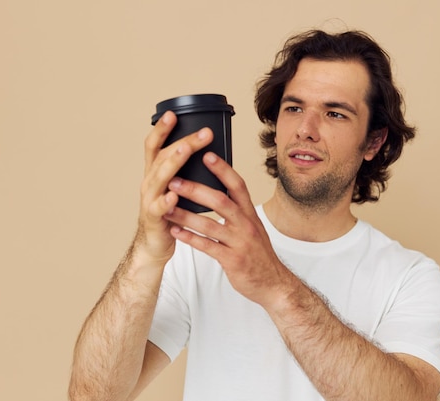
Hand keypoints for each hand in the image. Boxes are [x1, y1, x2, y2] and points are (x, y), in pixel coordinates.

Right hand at [135, 111, 214, 265]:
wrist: (155, 244)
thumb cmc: (169, 212)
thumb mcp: (174, 186)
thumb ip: (183, 170)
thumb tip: (204, 150)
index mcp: (155, 173)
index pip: (156, 146)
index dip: (162, 129)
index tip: (172, 114)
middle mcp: (150, 182)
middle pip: (163, 156)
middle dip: (182, 142)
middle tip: (203, 132)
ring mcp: (150, 200)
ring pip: (159, 177)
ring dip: (173, 162)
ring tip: (185, 150)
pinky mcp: (154, 218)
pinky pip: (159, 208)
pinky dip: (166, 201)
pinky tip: (174, 195)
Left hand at [163, 152, 294, 307]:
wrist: (273, 283)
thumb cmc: (258, 253)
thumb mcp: (252, 227)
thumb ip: (236, 211)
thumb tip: (215, 191)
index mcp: (250, 213)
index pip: (237, 185)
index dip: (222, 169)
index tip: (206, 155)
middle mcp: (247, 225)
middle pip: (221, 201)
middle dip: (195, 190)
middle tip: (174, 180)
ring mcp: (240, 242)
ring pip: (210, 225)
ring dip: (185, 215)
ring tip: (166, 207)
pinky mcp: (232, 260)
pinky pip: (208, 247)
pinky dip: (189, 238)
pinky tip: (175, 231)